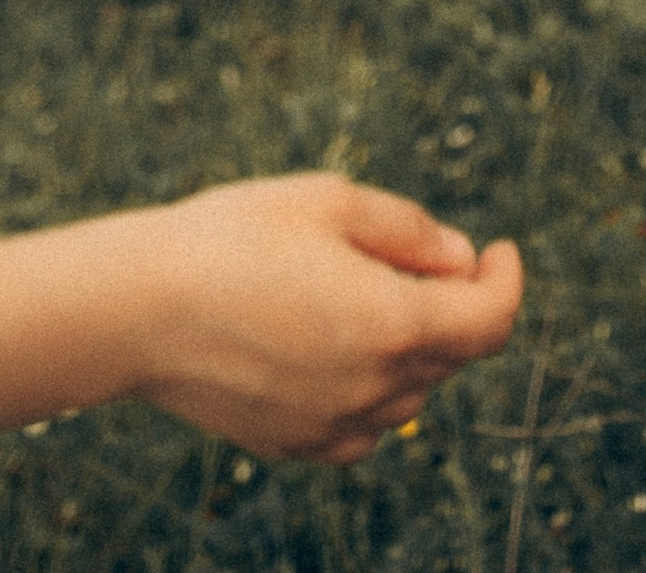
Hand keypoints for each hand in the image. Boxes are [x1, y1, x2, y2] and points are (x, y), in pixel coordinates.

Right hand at [131, 176, 522, 460]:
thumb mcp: (330, 201)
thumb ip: (411, 231)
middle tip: (419, 252)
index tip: (499, 250)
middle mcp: (374, 391)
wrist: (139, 308)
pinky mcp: (296, 446)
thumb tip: (461, 258)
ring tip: (361, 289)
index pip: (491, 321)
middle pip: (451, 354)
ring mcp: (334, 428)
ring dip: (412, 346)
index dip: (506, 281)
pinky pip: (363, 426)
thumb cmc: (234, 238)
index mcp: (393, 325)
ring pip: (410, 393)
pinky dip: (371, 388)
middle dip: (454, 302)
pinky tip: (332, 345)